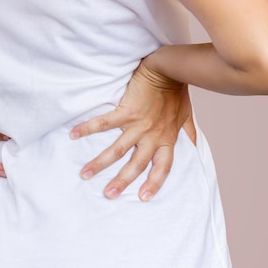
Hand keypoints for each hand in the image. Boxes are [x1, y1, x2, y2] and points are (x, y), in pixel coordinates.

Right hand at [70, 56, 195, 201]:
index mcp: (167, 138)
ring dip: (100, 163)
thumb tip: (194, 145)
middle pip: (136, 164)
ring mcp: (138, 125)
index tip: (144, 198)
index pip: (163, 167)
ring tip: (85, 174)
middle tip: (108, 195)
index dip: (154, 183)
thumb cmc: (177, 91)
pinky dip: (88, 128)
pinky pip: (105, 123)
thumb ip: (187, 132)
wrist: (170, 70)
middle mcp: (152, 136)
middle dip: (121, 181)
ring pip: (118, 150)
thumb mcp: (186, 115)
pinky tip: (74, 134)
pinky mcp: (126, 111)